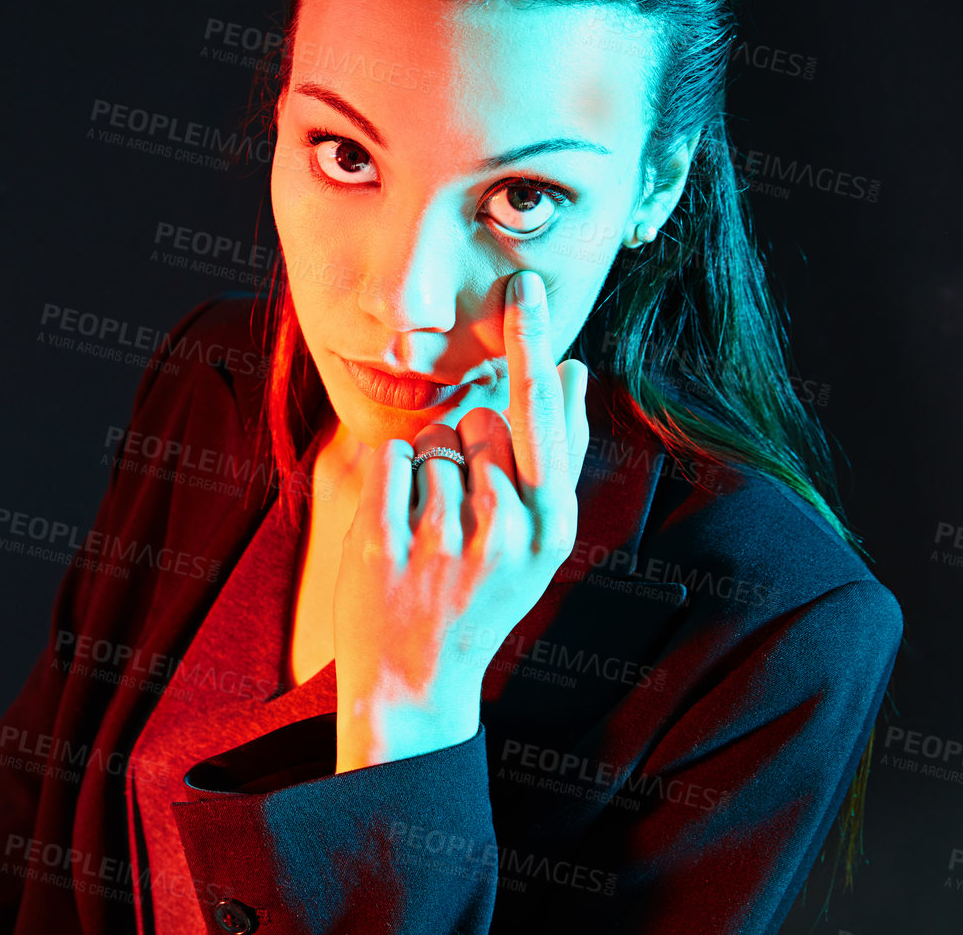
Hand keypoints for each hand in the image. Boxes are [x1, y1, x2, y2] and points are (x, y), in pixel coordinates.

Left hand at [332, 270, 590, 772]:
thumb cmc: (480, 592)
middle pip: (480, 418)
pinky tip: (398, 530)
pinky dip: (389, 478)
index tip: (523, 282)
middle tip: (458, 513)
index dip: (531, 343)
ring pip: (433, 438)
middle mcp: (510, 533)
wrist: (416, 681)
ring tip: (430, 534)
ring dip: (426, 471)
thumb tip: (574, 368)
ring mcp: (446, 542)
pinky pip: (390, 458)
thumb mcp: (537, 537)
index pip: (546, 414)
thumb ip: (557, 453)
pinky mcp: (388, 545)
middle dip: (464, 443)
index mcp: (554, 527)